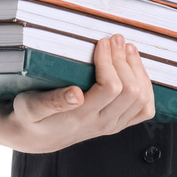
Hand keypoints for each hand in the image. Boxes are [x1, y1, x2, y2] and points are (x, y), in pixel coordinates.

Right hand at [0, 35, 155, 153]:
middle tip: (115, 39)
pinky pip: (144, 109)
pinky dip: (146, 86)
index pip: (111, 88)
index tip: (102, 43)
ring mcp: (113, 125)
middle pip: (131, 91)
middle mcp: (102, 123)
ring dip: (137, 69)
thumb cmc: (31, 117)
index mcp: (82, 117)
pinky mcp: (119, 123)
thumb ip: (52, 101)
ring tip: (127, 49)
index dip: (110, 61)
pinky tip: (135, 69)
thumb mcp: (31, 107)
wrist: (36, 137)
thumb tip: (76, 94)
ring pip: (141, 98)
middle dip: (125, 60)